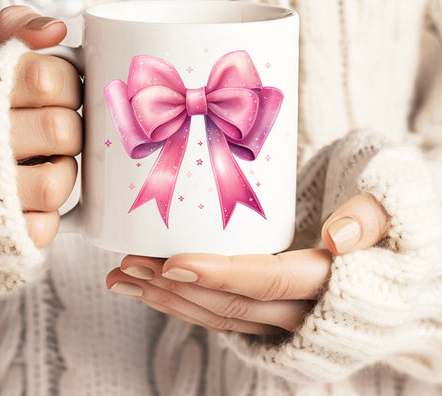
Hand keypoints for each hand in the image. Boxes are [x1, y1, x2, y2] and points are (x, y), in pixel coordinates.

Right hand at [0, 6, 81, 247]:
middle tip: (53, 132)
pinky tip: (26, 202)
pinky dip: (44, 216)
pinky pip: (44, 226)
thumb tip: (56, 29)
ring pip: (57, 182)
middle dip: (67, 131)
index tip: (57, 91)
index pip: (48, 78)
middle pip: (61, 130)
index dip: (65, 85)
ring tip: (40, 166)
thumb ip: (13, 30)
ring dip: (59, 174)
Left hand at [106, 193, 389, 333]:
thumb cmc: (390, 214)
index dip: (221, 276)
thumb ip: (370, 216)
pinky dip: (183, 302)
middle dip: (175, 287)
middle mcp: (304, 308)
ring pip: (220, 316)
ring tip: (123, 279)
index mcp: (331, 279)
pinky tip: (151, 288)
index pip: (268, 281)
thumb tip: (337, 238)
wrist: (393, 250)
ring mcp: (283, 315)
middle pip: (231, 304)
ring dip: (168, 299)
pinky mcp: (268, 308)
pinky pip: (222, 314)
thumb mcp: (391, 200)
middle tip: (127, 265)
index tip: (173, 261)